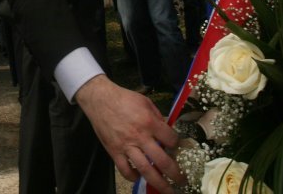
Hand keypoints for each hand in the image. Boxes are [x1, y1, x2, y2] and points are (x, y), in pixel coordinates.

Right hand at [75, 75, 181, 192]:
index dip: (176, 144)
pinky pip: (124, 170)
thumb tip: (166, 131)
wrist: (100, 100)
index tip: (177, 147)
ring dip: (158, 183)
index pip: (170, 139)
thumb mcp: (146, 102)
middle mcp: (140, 137)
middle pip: (162, 161)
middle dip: (175, 174)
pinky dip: (133, 177)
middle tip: (182, 181)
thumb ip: (158, 117)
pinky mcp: (114, 151)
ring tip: (167, 190)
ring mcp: (126, 146)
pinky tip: (139, 177)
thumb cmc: (124, 98)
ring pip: (145, 170)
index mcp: (149, 122)